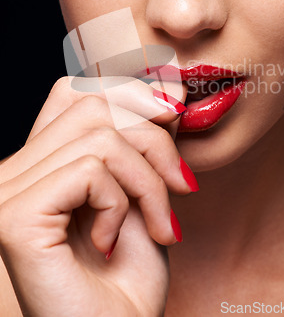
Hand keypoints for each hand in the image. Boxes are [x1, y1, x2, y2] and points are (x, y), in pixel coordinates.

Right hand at [0, 77, 194, 315]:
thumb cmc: (129, 276)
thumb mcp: (143, 192)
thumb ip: (145, 140)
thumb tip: (166, 92)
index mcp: (40, 162)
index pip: (74, 91)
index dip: (126, 92)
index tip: (173, 116)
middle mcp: (16, 170)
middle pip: (95, 105)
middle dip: (155, 141)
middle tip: (181, 185)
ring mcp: (9, 191)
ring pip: (100, 136)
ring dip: (148, 181)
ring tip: (159, 224)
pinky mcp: (16, 215)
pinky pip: (89, 171)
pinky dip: (120, 203)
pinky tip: (111, 243)